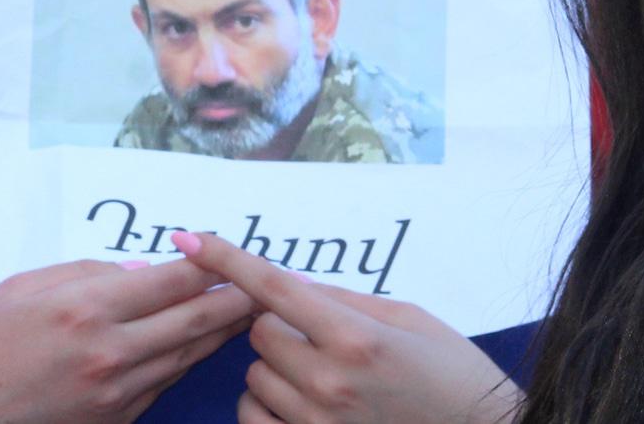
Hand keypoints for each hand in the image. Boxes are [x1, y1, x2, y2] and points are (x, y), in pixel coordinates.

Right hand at [0, 257, 256, 423]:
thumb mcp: (23, 288)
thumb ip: (87, 273)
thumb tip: (141, 272)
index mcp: (85, 308)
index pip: (172, 278)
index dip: (209, 259)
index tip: (228, 245)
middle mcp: (109, 352)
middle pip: (197, 319)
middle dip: (238, 295)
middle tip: (270, 278)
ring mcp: (116, 393)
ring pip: (189, 355)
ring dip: (223, 330)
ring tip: (250, 308)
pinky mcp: (115, 420)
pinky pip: (164, 383)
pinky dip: (188, 360)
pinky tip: (201, 344)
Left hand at [171, 232, 521, 423]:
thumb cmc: (453, 375)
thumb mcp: (409, 319)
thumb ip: (344, 301)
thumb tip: (289, 283)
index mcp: (355, 336)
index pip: (273, 287)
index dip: (227, 259)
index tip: (189, 238)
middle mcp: (329, 381)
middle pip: (260, 333)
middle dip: (280, 327)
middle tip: (319, 337)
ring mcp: (318, 423)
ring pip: (254, 376)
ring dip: (275, 369)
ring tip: (319, 376)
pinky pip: (253, 419)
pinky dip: (266, 407)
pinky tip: (299, 403)